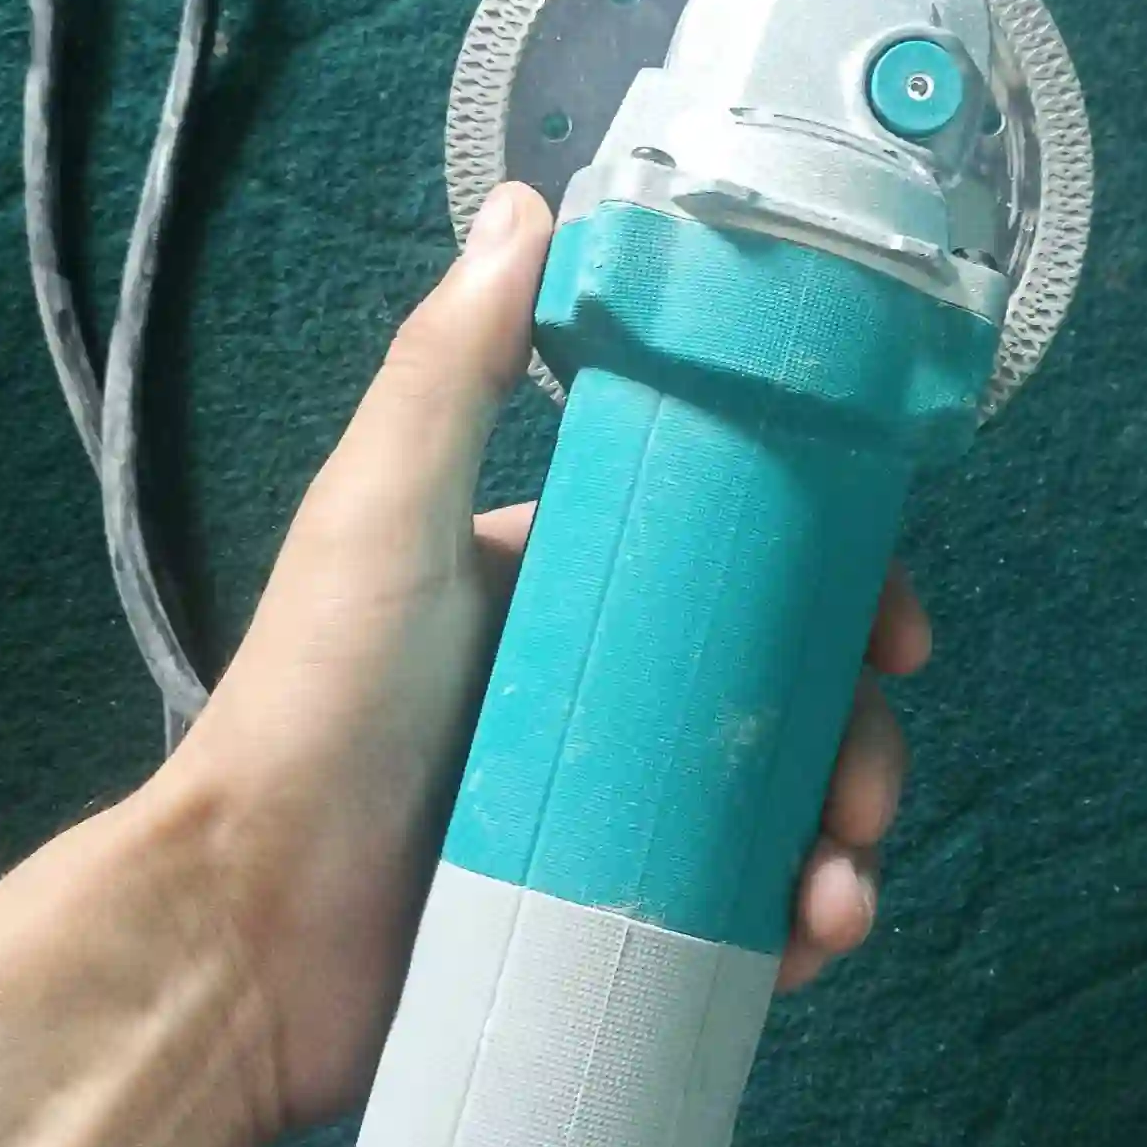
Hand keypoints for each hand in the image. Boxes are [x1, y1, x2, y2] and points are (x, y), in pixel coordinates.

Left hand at [166, 184, 929, 1135]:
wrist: (250, 930)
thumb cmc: (320, 706)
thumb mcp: (383, 516)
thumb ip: (449, 369)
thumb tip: (533, 201)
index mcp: (564, 586)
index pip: (738, 565)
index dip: (834, 593)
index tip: (895, 637)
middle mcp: (597, 693)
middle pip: (780, 699)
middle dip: (852, 744)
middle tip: (863, 798)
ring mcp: (606, 814)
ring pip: (771, 813)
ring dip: (837, 847)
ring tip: (837, 897)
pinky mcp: (604, 922)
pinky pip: (731, 917)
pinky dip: (791, 928)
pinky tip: (811, 944)